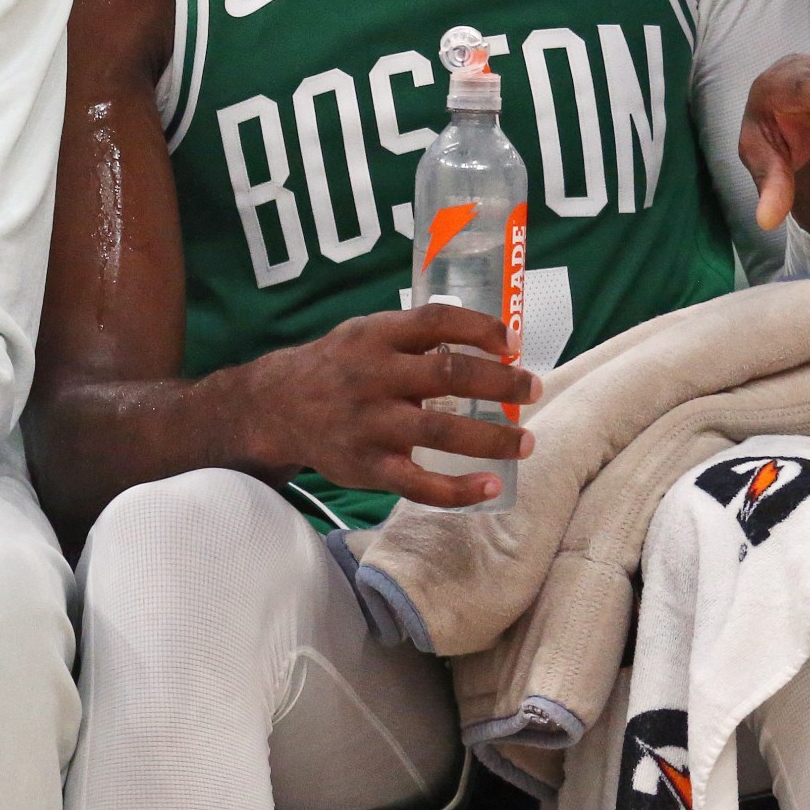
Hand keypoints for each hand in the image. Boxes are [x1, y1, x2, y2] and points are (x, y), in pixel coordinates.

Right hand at [239, 306, 539, 507]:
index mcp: (377, 336)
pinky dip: (458, 490)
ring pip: (441, 432)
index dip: (481, 327)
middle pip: (448, 374)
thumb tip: (489, 341)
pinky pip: (418, 484)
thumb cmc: (337, 367)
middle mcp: (374, 376)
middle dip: (501, 381)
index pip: (436, 320)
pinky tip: (490, 486)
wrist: (277, 408)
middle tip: (533, 388)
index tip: (514, 341)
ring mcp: (370, 424)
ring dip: (493, 438)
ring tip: (527, 441)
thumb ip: (414, 336)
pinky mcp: (367, 466)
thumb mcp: (364, 334)